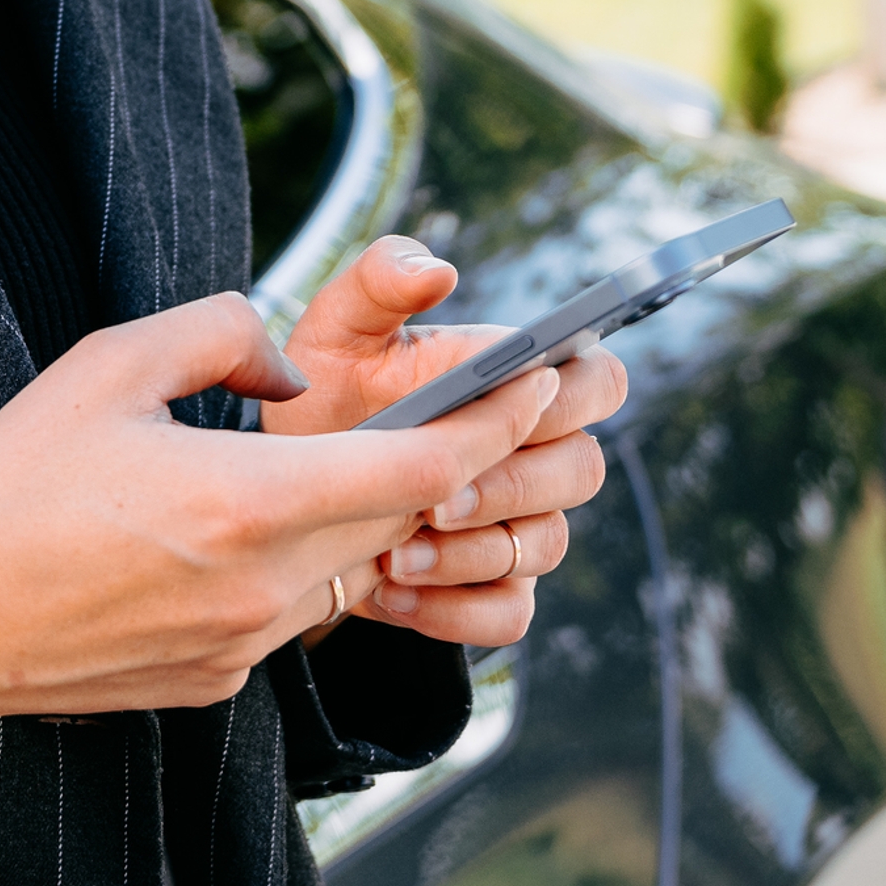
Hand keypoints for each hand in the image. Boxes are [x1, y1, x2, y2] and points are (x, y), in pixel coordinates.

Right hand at [0, 291, 565, 774]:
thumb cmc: (6, 488)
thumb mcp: (106, 366)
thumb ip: (220, 334)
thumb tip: (284, 362)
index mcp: (246, 500)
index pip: (422, 469)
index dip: (495, 424)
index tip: (536, 382)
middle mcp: (263, 586)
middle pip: (402, 521)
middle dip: (448, 463)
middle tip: (480, 406)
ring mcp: (244, 646)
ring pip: (348, 569)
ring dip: (367, 516)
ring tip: (354, 458)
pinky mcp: (216, 683)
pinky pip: (290, 611)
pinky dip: (297, 564)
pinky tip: (241, 529)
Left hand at [261, 236, 628, 650]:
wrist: (286, 490)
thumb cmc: (327, 395)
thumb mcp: (336, 331)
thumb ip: (380, 281)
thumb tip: (438, 271)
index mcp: (519, 383)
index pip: (599, 380)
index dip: (571, 398)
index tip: (510, 405)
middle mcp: (536, 453)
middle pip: (583, 470)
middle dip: (508, 487)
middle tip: (433, 501)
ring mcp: (521, 524)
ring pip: (544, 547)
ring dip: (471, 554)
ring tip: (394, 554)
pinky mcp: (494, 588)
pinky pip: (510, 614)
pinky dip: (454, 610)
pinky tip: (394, 595)